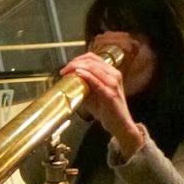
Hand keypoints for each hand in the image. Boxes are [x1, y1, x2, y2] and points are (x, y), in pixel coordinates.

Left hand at [60, 32, 145, 159]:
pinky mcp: (110, 94)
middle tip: (63, 71)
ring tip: (66, 72)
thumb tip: (68, 80)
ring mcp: (113, 83)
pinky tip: (77, 74)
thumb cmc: (106, 110)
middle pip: (92, 61)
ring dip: (77, 68)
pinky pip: (96, 81)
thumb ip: (84, 85)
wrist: (119, 124)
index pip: (93, 58)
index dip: (78, 59)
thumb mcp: (93, 94)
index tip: (66, 67)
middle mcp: (114, 74)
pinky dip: (86, 76)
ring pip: (93, 68)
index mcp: (111, 72)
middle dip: (74, 63)